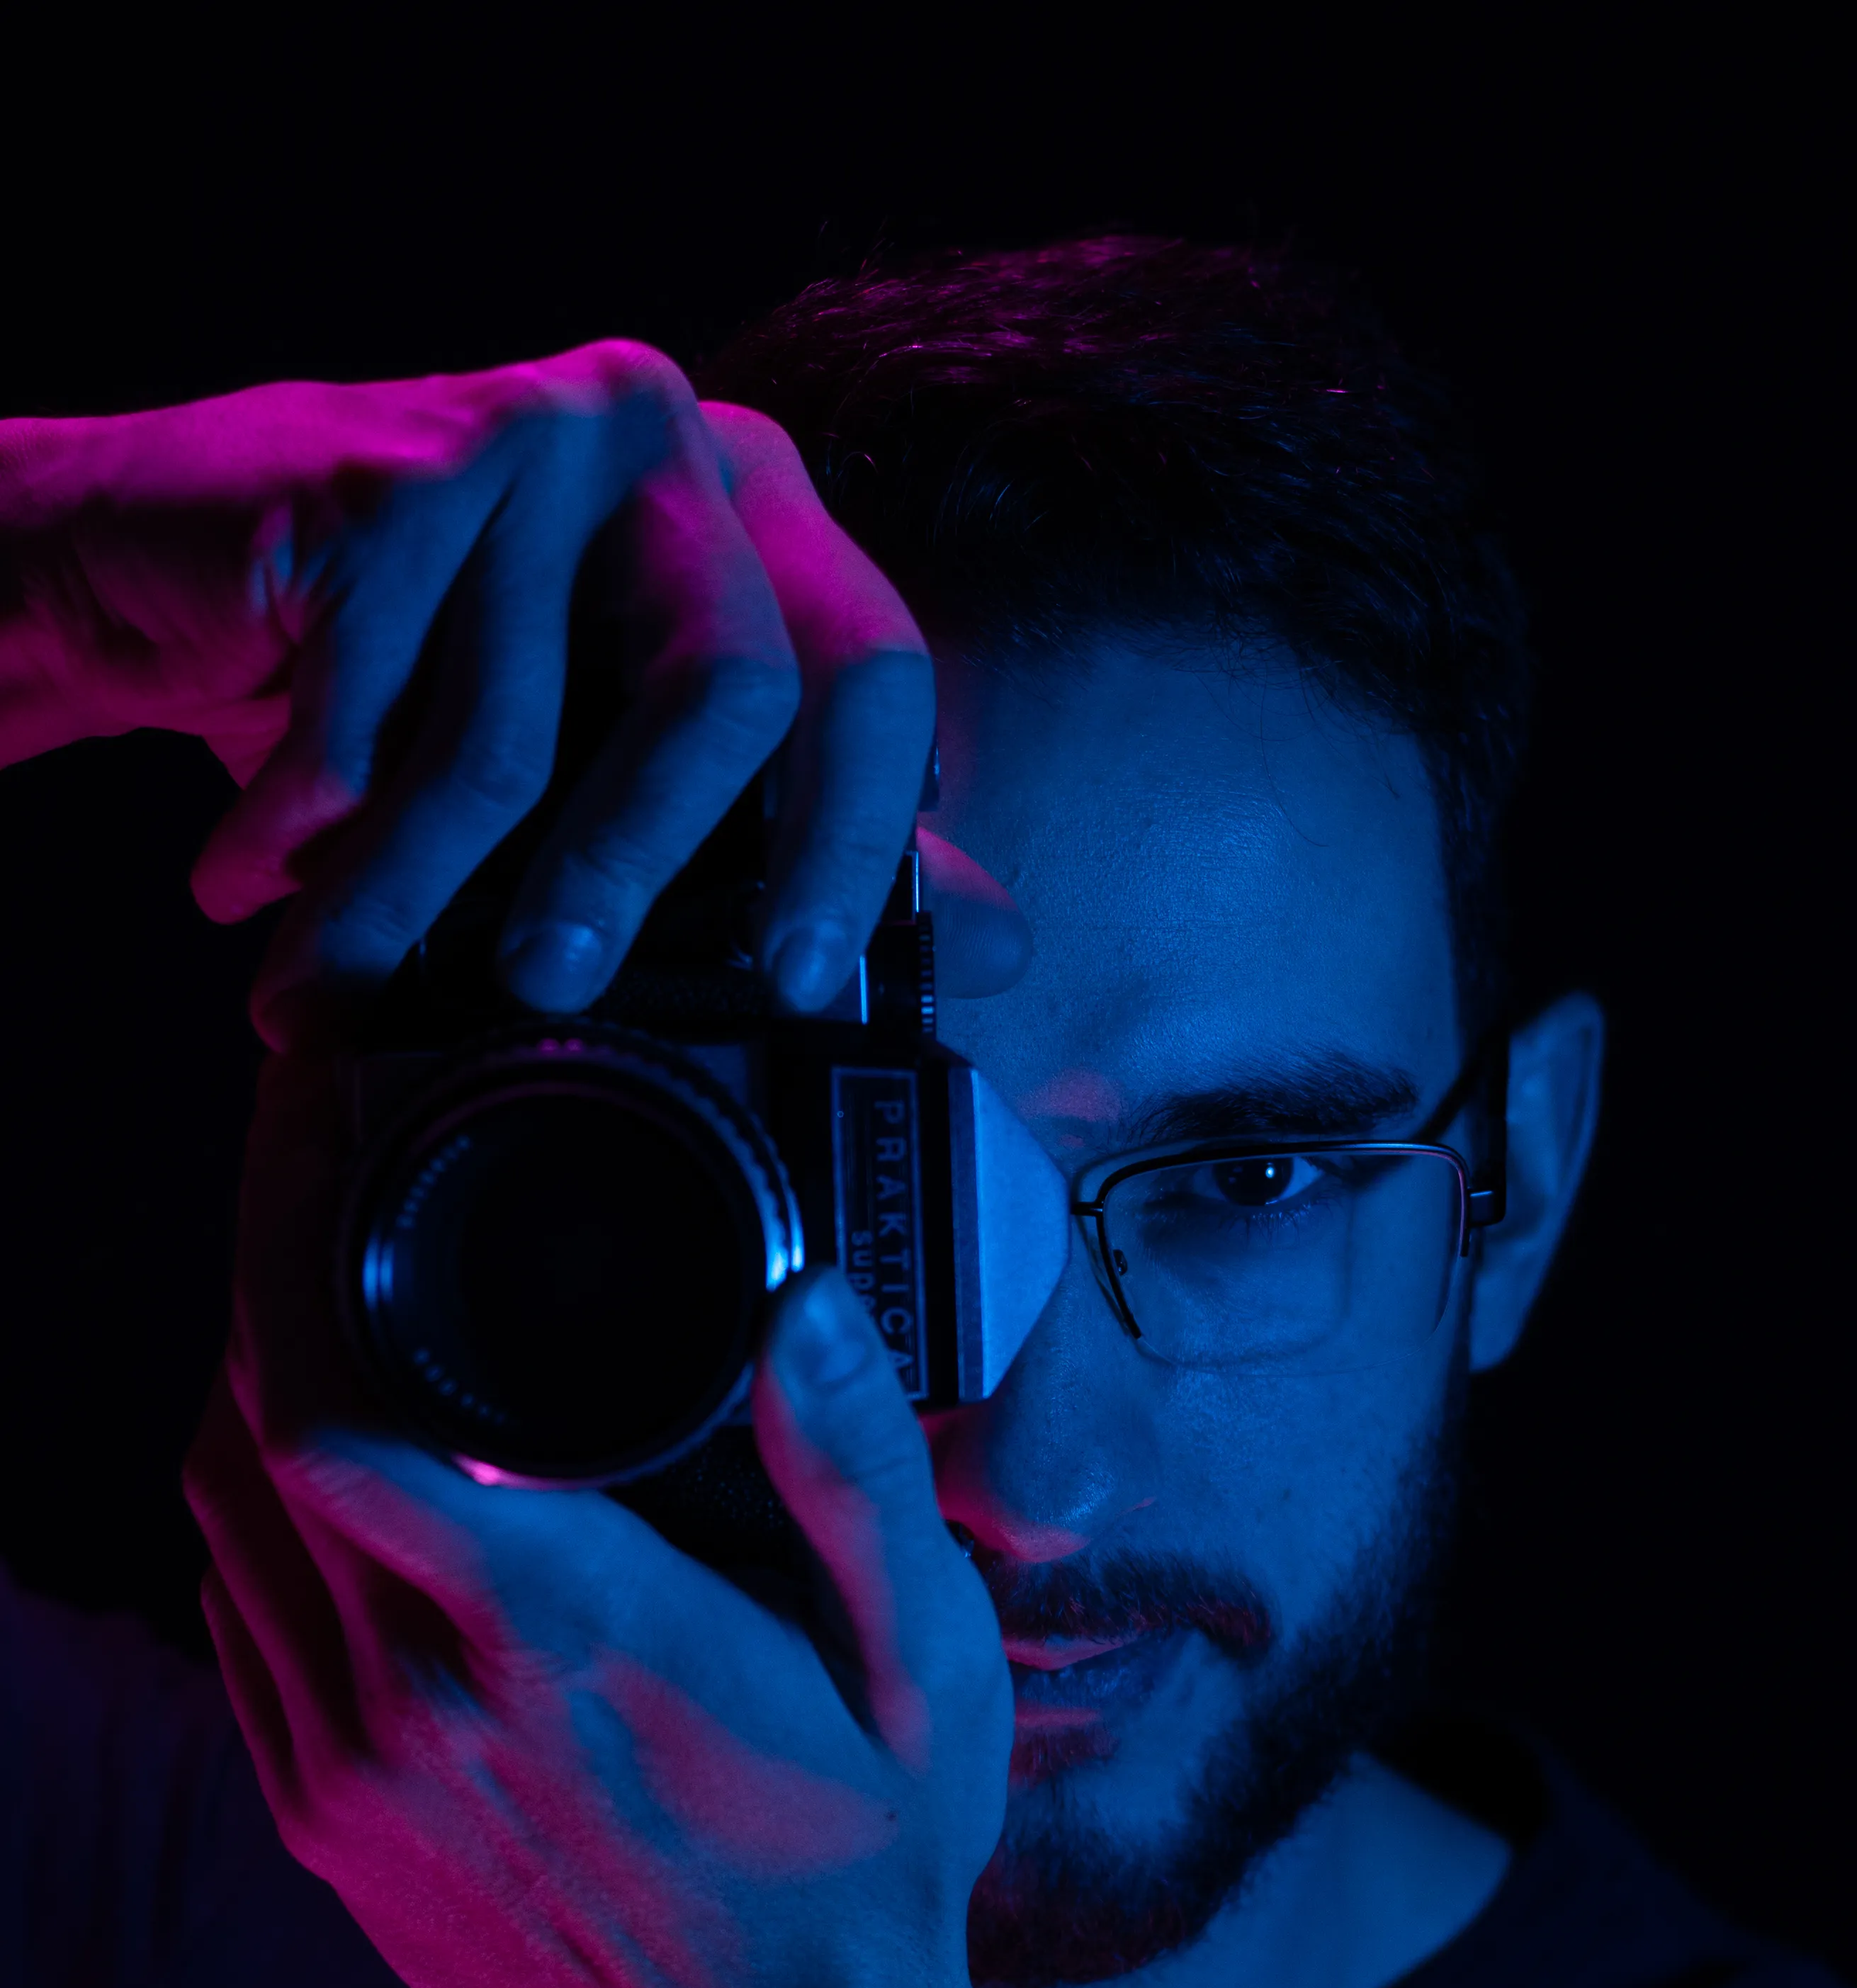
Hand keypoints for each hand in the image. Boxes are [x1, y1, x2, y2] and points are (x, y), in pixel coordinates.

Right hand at [0, 347, 1028, 1040]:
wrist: (167, 564)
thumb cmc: (418, 684)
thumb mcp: (612, 767)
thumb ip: (799, 842)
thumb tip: (999, 947)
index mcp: (762, 516)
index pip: (872, 675)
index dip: (853, 843)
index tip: (800, 986)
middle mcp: (673, 447)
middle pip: (725, 686)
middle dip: (630, 873)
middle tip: (551, 994)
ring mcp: (540, 434)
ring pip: (517, 731)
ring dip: (406, 896)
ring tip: (323, 992)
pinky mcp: (399, 459)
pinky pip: (378, 703)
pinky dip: (305, 818)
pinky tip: (251, 873)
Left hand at [181, 1051, 1013, 1987]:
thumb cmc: (861, 1873)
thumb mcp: (930, 1671)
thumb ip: (862, 1479)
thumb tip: (805, 1303)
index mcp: (567, 1631)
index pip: (336, 1400)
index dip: (294, 1232)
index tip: (328, 1113)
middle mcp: (420, 1696)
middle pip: (253, 1417)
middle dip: (268, 1259)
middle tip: (322, 1147)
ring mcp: (348, 1767)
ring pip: (221, 1505)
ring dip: (253, 1371)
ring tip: (329, 1275)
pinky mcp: (314, 1818)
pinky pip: (232, 1606)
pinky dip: (254, 1497)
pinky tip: (326, 1444)